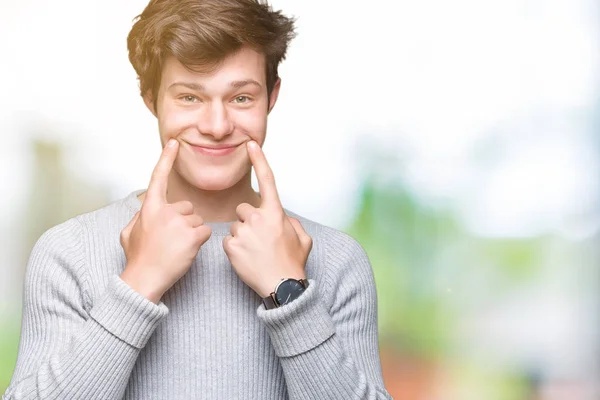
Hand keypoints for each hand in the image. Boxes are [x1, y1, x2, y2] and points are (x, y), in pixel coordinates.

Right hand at [120, 139, 211, 302]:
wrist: (144, 279)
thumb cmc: (137, 258)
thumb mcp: (128, 233)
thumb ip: (140, 216)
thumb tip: (145, 208)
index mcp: (149, 208)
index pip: (158, 177)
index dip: (166, 159)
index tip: (174, 142)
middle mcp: (165, 211)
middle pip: (188, 207)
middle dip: (184, 221)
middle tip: (172, 240)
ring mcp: (179, 222)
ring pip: (197, 221)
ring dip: (192, 233)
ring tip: (177, 248)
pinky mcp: (192, 235)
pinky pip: (205, 232)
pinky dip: (199, 242)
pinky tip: (186, 251)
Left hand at [223, 140, 312, 297]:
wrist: (282, 286)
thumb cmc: (293, 263)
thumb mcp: (303, 239)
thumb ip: (292, 224)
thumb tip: (284, 219)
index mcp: (276, 213)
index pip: (267, 180)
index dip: (259, 160)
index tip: (250, 144)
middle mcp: (258, 218)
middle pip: (243, 209)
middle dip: (248, 221)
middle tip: (258, 239)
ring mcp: (243, 232)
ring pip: (235, 226)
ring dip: (241, 236)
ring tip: (254, 253)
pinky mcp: (231, 246)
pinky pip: (228, 241)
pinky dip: (235, 250)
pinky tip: (246, 259)